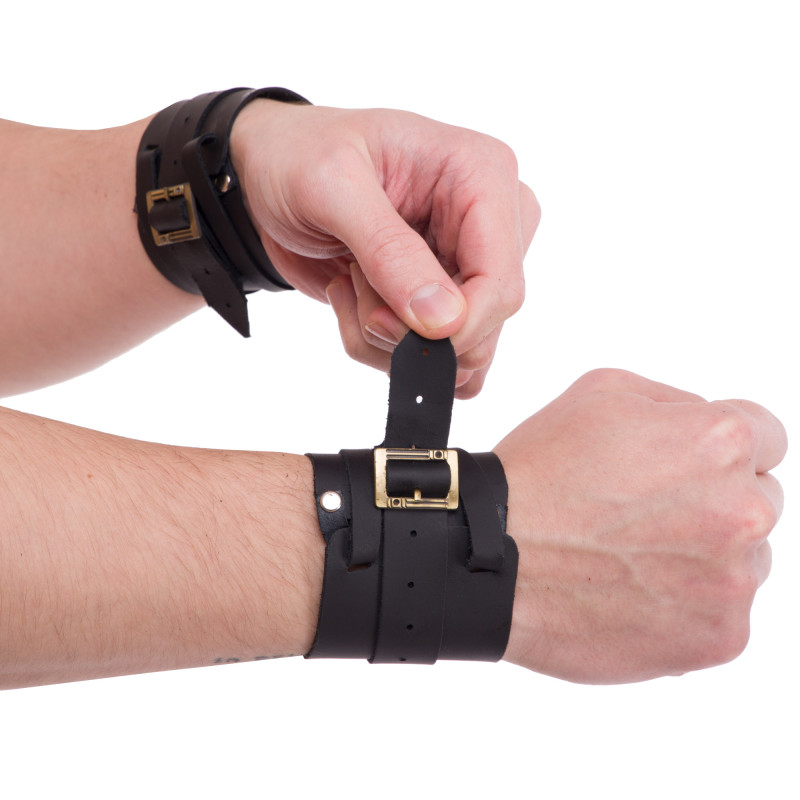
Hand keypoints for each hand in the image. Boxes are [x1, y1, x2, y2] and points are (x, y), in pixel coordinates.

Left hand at [230, 100, 539, 397]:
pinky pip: (429, 357)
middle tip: (354, 286)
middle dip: (408, 330)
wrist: (272, 172)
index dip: (455, 325)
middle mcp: (490, 225)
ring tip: (350, 282)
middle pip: (483, 325)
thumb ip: (389, 252)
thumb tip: (445, 320)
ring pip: (455, 352)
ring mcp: (468, 266)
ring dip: (387, 339)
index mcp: (483, 177)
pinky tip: (354, 299)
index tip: (387, 324)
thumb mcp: (332, 186)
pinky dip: (381, 348)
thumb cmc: (301, 155)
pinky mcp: (443, 299)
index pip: (501, 282)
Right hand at [495, 369, 786, 682]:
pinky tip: (632, 590)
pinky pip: (722, 613)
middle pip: (759, 499)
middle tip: (646, 511)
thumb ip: (674, 401)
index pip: (767, 438)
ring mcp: (735, 581)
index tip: (687, 465)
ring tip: (632, 556)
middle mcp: (742, 511)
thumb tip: (704, 424)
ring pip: (746, 560)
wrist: (490, 558)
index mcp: (720, 443)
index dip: (718, 448)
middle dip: (714, 500)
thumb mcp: (600, 393)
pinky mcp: (720, 638)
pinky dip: (687, 605)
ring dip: (705, 555)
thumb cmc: (538, 476)